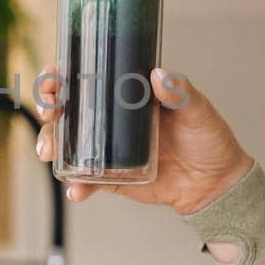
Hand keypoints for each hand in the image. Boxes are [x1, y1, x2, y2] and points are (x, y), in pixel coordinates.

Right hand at [33, 65, 252, 214]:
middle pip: (67, 108)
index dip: (62, 74)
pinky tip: (76, 190)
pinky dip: (77, 186)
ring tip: (50, 153)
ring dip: (51, 145)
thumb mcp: (199, 111)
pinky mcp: (111, 178)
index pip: (87, 77)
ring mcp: (108, 149)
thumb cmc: (209, 139)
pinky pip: (86, 181)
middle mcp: (112, 119)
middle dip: (49, 108)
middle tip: (50, 112)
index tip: (53, 77)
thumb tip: (159, 76)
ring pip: (68, 144)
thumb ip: (181, 93)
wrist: (215, 184)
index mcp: (128, 94)